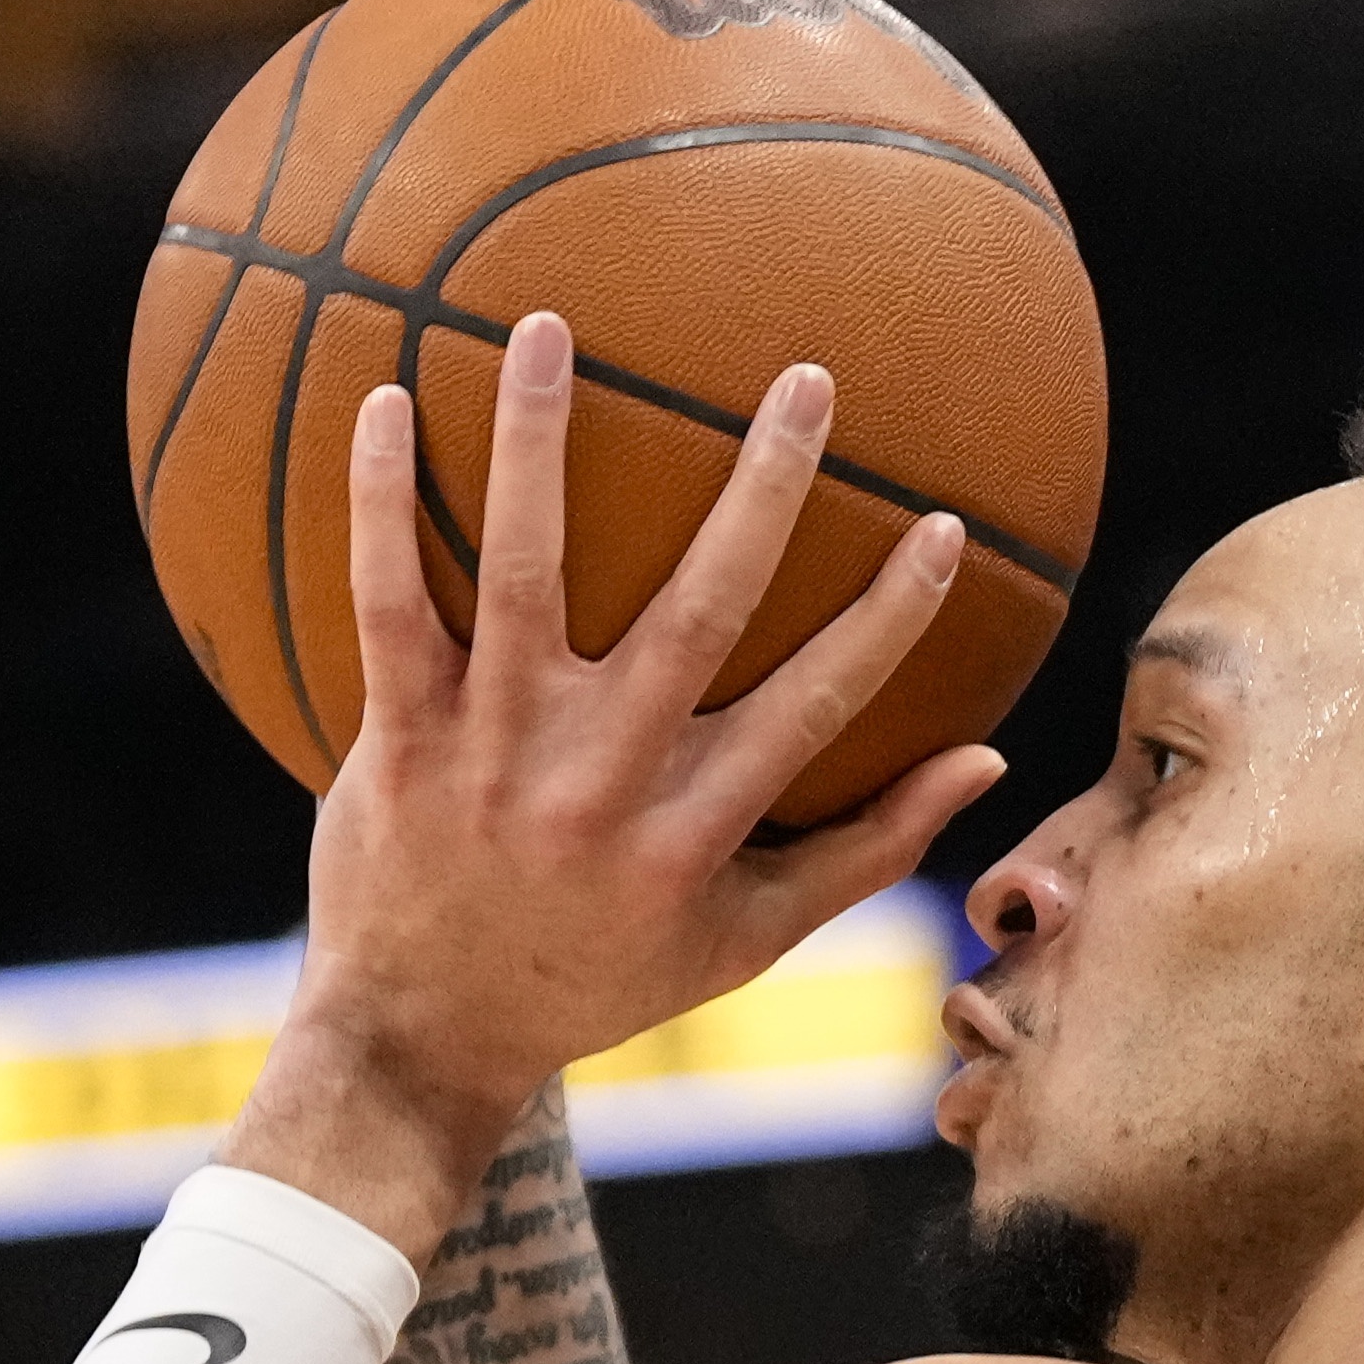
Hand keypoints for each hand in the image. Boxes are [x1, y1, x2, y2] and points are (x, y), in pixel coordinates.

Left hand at [226, 313, 1008, 1252]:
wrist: (423, 1037)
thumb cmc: (601, 978)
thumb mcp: (745, 941)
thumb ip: (865, 851)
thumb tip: (983, 759)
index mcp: (695, 833)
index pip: (817, 706)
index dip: (889, 618)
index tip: (945, 527)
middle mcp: (602, 785)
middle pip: (697, 611)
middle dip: (762, 489)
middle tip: (809, 378)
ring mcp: (494, 756)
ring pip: (523, 572)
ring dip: (535, 441)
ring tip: (549, 326)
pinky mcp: (399, 741)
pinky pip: (386, 602)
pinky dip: (380, 502)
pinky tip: (382, 397)